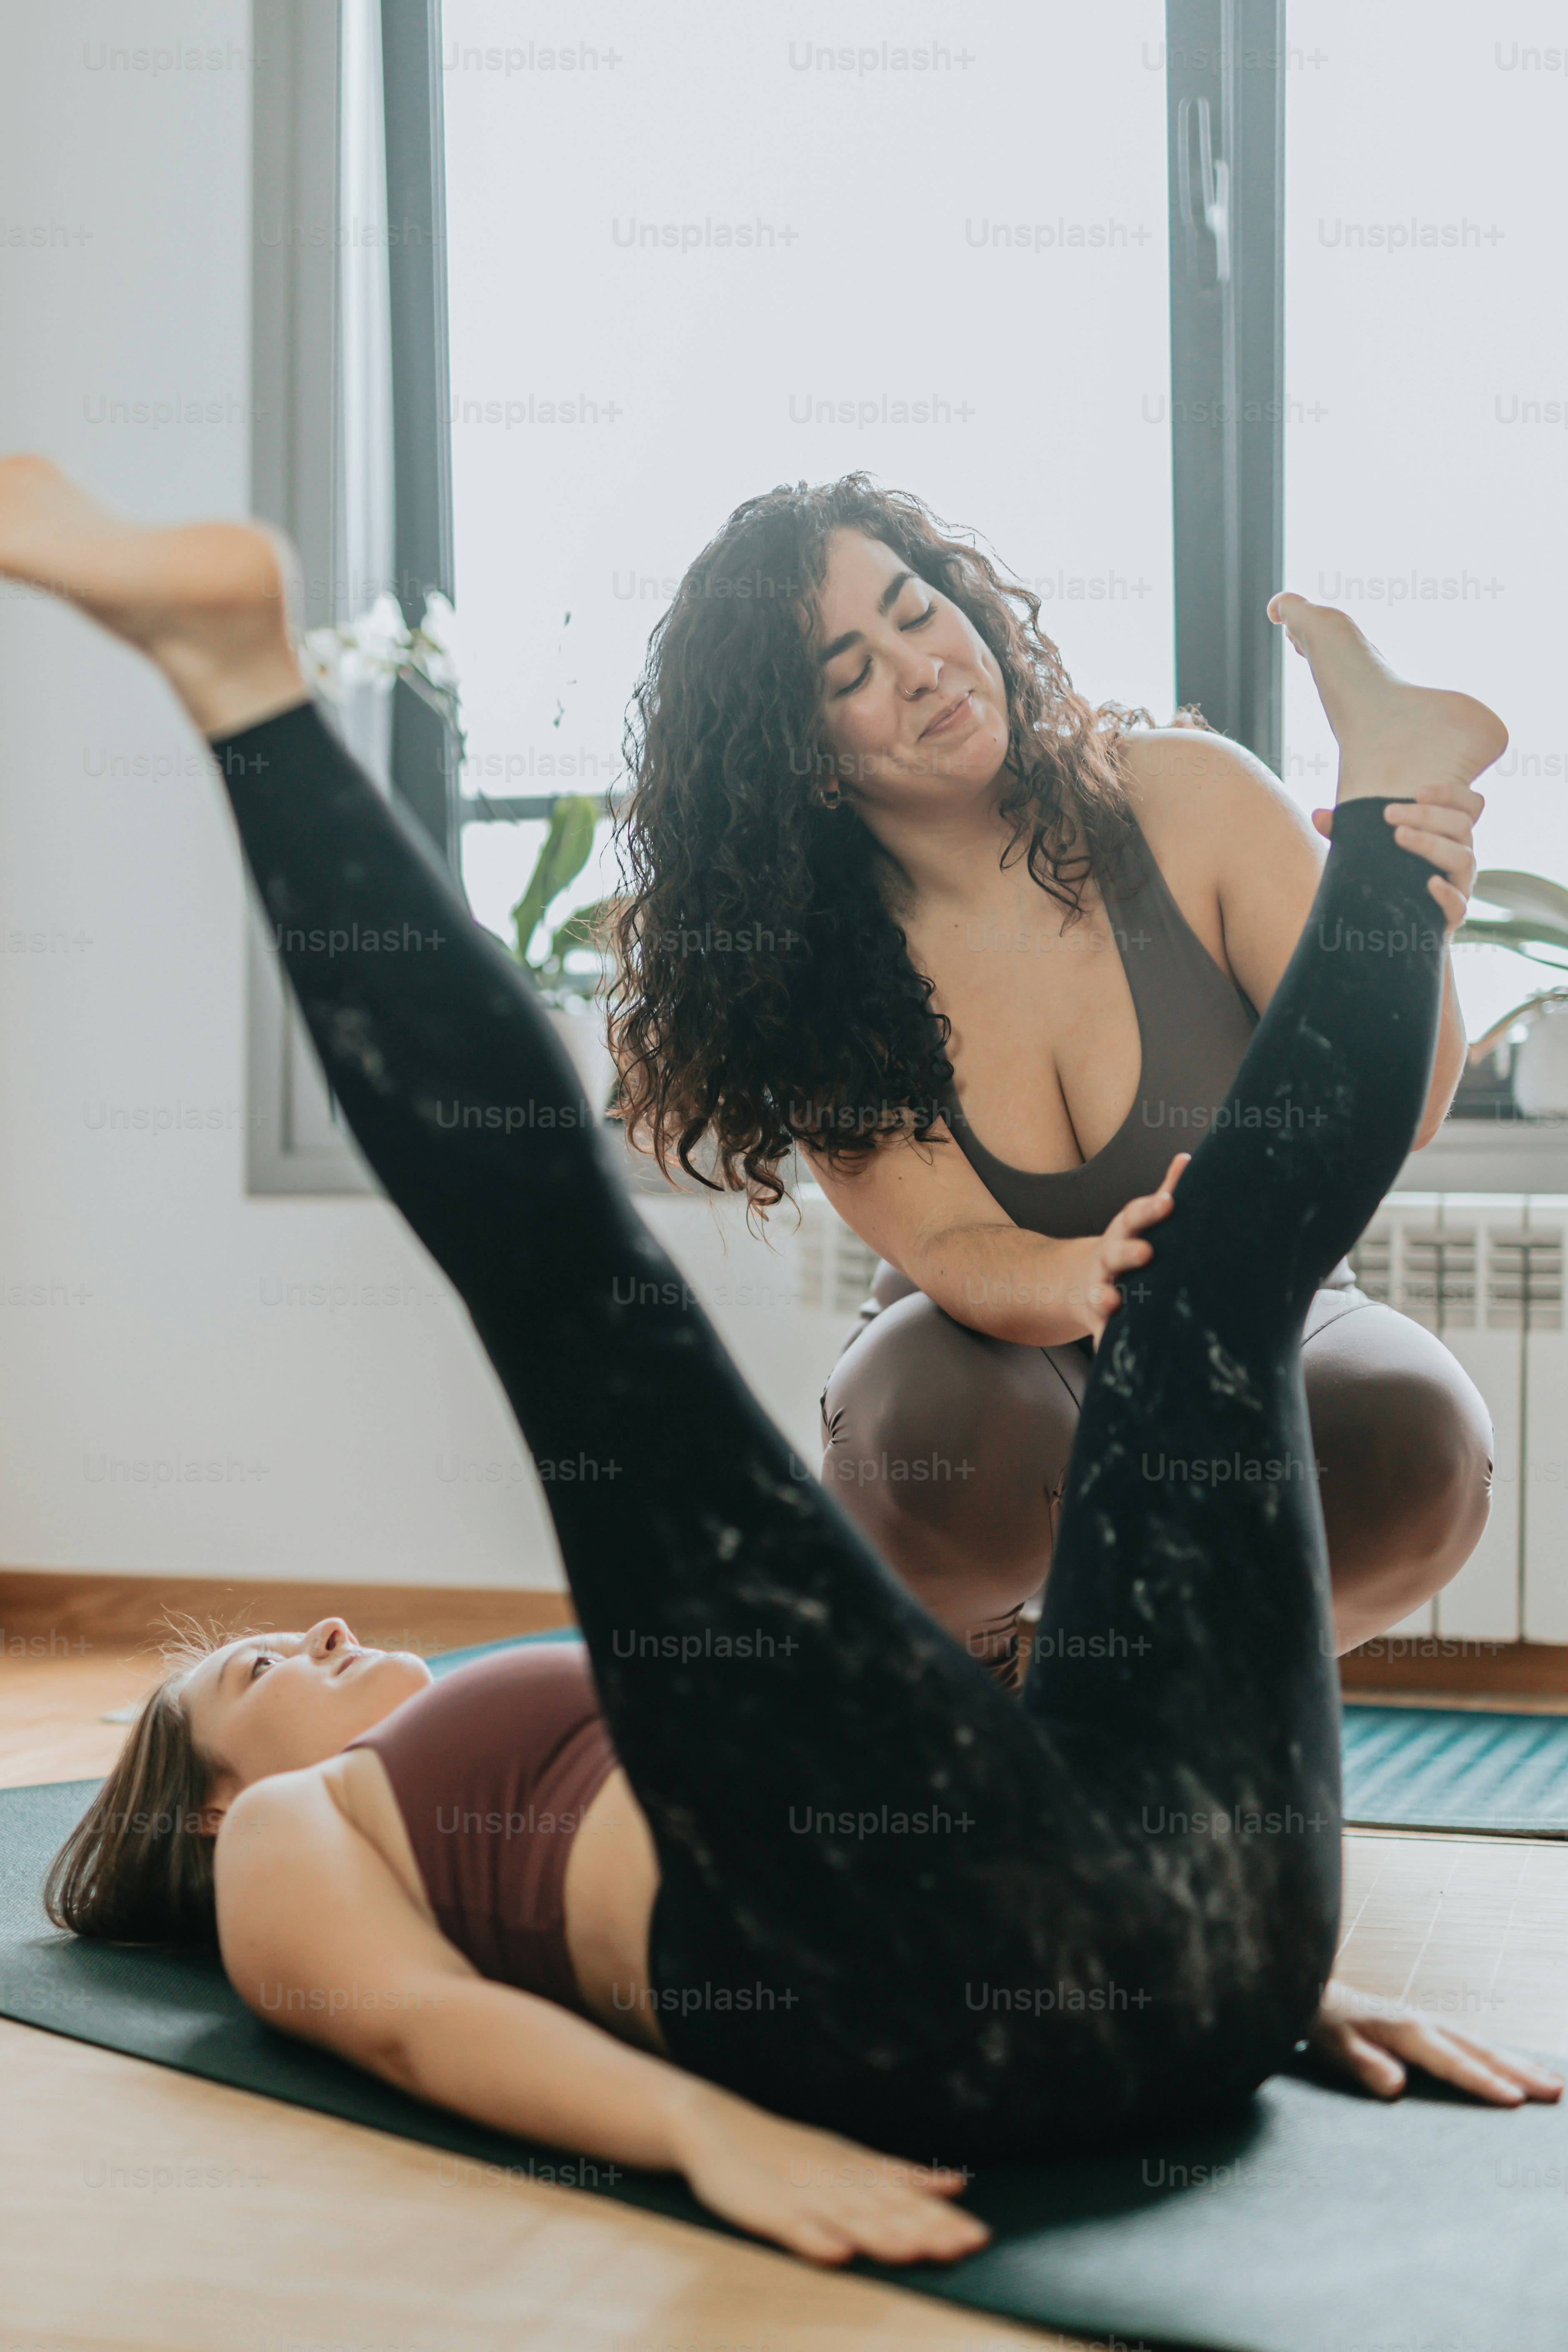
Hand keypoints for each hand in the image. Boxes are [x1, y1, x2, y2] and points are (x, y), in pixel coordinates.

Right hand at [665, 2081, 989, 2266]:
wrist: (719, 2128)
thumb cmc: (792, 2153)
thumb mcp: (852, 2160)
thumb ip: (903, 2175)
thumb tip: (957, 2182)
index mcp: (859, 2172)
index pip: (909, 2199)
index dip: (944, 2219)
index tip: (981, 2237)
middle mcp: (838, 2183)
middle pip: (888, 2210)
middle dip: (927, 2229)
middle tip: (965, 2245)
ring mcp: (802, 2197)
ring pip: (849, 2220)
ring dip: (883, 2237)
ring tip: (915, 2252)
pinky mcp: (768, 2211)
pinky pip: (794, 2230)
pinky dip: (816, 2241)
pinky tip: (838, 2255)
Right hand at [1076, 1152, 1190, 1343]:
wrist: (1078, 1283)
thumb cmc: (1125, 1247)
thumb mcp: (1139, 1220)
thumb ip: (1165, 1190)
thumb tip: (1188, 1158)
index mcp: (1124, 1233)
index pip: (1135, 1216)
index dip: (1150, 1209)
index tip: (1168, 1202)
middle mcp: (1107, 1261)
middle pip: (1116, 1254)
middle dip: (1128, 1253)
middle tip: (1146, 1253)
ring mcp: (1098, 1291)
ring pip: (1100, 1294)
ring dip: (1106, 1298)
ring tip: (1113, 1302)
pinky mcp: (1097, 1322)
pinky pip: (1102, 1335)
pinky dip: (1105, 1343)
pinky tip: (1111, 1353)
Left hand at [1308, 1978, 1562, 2105]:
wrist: (1315, 1993)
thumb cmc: (1327, 2026)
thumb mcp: (1338, 2048)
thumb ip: (1366, 2067)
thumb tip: (1396, 2087)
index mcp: (1408, 2032)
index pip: (1454, 2063)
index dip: (1483, 2083)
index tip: (1515, 2101)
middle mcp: (1426, 2024)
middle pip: (1480, 2052)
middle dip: (1519, 2073)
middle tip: (1556, 2091)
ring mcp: (1431, 2023)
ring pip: (1482, 2046)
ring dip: (1517, 2064)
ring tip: (1553, 2080)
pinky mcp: (1429, 2028)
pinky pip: (1472, 2043)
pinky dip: (1499, 2056)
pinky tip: (1516, 2066)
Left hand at [1312, 778, 1483, 937]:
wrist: (1390, 926)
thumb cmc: (1385, 876)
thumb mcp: (1367, 850)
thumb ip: (1347, 832)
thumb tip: (1318, 816)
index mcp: (1447, 834)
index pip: (1468, 805)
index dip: (1450, 794)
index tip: (1417, 791)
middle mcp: (1460, 854)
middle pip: (1461, 825)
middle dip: (1426, 815)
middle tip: (1390, 814)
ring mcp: (1460, 885)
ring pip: (1462, 857)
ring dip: (1431, 843)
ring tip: (1399, 836)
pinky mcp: (1453, 915)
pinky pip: (1460, 905)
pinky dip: (1447, 893)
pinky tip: (1430, 883)